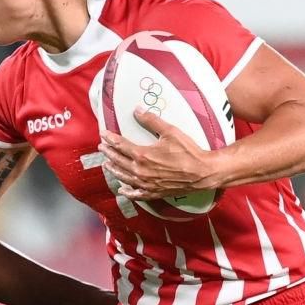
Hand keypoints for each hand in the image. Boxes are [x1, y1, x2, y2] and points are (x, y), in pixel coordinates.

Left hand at [98, 108, 220, 199]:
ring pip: (123, 177)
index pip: (120, 145)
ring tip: (106, 164)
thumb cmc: (188, 152)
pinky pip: (136, 194)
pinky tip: (122, 189)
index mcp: (142, 155)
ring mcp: (146, 183)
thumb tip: (137, 110)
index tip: (103, 134)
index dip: (110, 139)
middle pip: (118, 161)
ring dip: (113, 170)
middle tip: (101, 147)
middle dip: (108, 153)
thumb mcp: (170, 131)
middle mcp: (140, 171)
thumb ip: (151, 120)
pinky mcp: (154, 192)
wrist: (202, 173)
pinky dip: (128, 192)